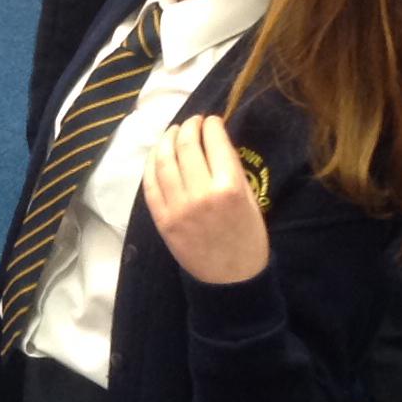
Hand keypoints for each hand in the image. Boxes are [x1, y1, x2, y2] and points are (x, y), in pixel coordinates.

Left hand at [143, 114, 269, 285]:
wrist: (231, 280)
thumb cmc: (248, 239)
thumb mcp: (251, 200)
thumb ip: (232, 171)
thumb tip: (214, 143)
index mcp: (230, 187)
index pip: (214, 142)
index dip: (211, 124)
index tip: (211, 120)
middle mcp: (201, 193)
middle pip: (186, 146)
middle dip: (189, 127)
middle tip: (192, 122)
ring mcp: (177, 207)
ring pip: (163, 161)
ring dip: (166, 140)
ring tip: (172, 133)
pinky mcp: (162, 220)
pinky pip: (150, 185)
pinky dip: (151, 165)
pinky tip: (156, 155)